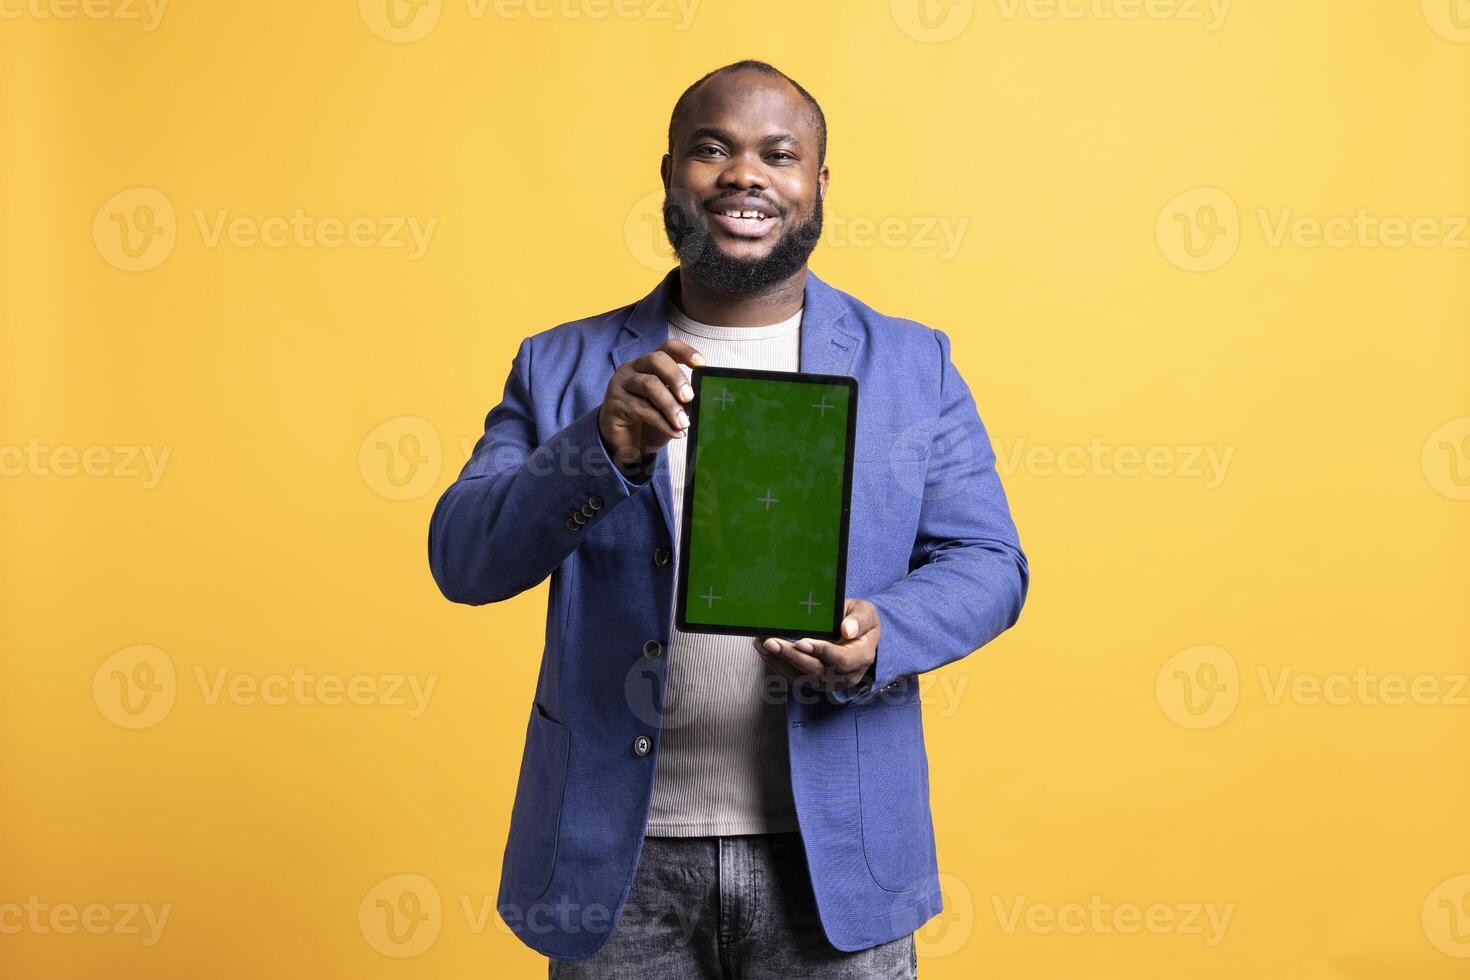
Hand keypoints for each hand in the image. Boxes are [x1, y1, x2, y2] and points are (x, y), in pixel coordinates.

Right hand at [598, 339, 704, 470]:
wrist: (625, 442)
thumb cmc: (649, 420)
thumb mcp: (669, 407)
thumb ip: (681, 400)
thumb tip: (699, 401)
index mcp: (650, 364)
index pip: (668, 348)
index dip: (685, 352)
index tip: (701, 364)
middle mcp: (634, 367)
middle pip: (657, 360)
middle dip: (676, 378)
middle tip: (689, 397)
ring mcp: (622, 383)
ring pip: (649, 385)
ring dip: (670, 405)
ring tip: (684, 423)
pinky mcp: (614, 402)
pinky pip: (641, 409)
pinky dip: (662, 422)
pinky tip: (674, 432)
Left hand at [755, 598, 879, 692]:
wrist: (859, 637)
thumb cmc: (860, 622)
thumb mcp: (866, 613)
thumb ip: (859, 620)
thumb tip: (847, 629)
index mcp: (861, 657)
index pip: (841, 659)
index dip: (821, 651)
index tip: (801, 642)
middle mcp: (847, 675)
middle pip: (817, 671)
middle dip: (792, 656)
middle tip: (771, 642)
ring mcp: (830, 682)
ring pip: (803, 677)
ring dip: (780, 662)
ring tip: (762, 645)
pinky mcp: (816, 682)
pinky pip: (795, 678)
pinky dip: (779, 666)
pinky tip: (765, 653)